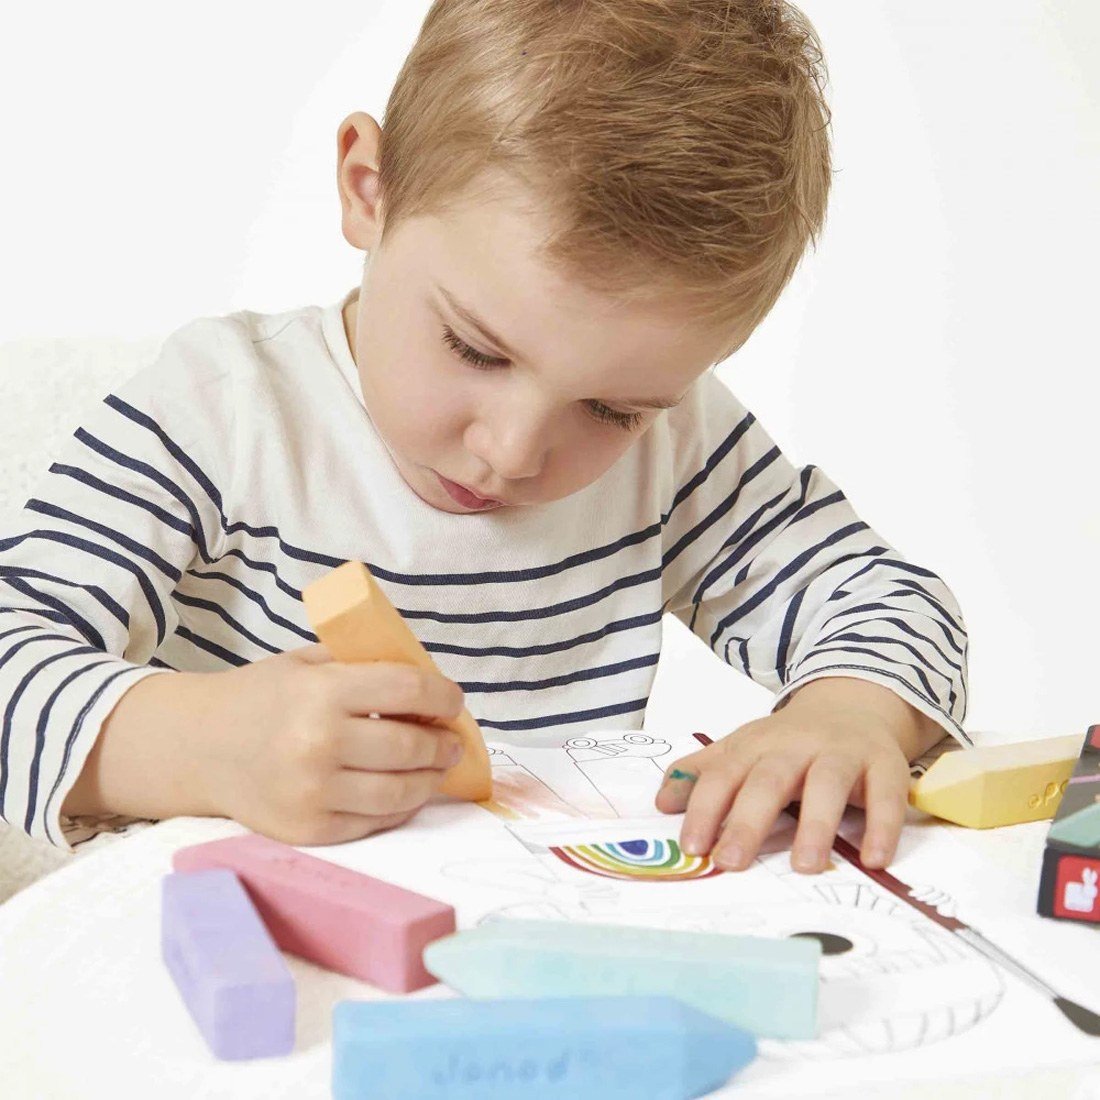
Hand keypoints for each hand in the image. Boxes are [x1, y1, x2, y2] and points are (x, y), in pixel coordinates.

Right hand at [197, 642, 465, 846]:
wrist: (199, 747)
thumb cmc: (262, 698)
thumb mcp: (309, 663)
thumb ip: (365, 667)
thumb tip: (429, 683)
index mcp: (321, 692)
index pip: (407, 690)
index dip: (442, 695)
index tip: (453, 701)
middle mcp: (318, 744)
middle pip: (410, 746)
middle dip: (443, 743)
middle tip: (452, 740)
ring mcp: (313, 792)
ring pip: (401, 792)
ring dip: (431, 778)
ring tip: (438, 766)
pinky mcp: (309, 829)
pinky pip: (375, 822)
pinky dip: (401, 807)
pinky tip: (407, 791)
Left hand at [654, 677, 942, 872]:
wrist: (853, 704)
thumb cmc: (789, 743)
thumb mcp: (742, 750)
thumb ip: (702, 775)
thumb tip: (661, 803)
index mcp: (755, 744)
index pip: (723, 774)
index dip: (704, 808)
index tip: (691, 847)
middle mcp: (796, 745)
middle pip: (769, 779)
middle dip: (747, 820)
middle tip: (730, 862)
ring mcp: (842, 753)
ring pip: (827, 783)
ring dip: (815, 824)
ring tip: (805, 866)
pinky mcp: (884, 765)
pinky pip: (886, 795)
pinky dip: (882, 826)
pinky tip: (874, 859)